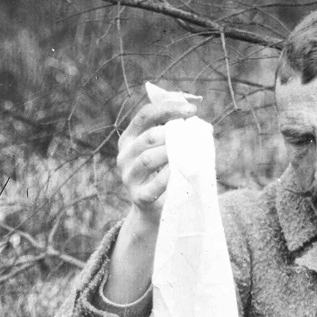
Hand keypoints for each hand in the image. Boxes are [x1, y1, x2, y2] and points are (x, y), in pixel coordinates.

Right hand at [116, 84, 199, 226]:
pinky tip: (181, 172)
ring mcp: (128, 177)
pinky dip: (169, 177)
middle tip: (192, 136)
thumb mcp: (164, 149)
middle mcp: (124, 156)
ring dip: (171, 154)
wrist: (154, 209)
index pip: (146, 115)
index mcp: (129, 138)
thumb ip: (172, 128)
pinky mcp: (138, 197)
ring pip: (149, 159)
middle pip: (148, 137)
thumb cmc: (163, 172)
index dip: (169, 108)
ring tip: (189, 153)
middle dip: (172, 134)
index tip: (192, 110)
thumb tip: (189, 107)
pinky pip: (154, 185)